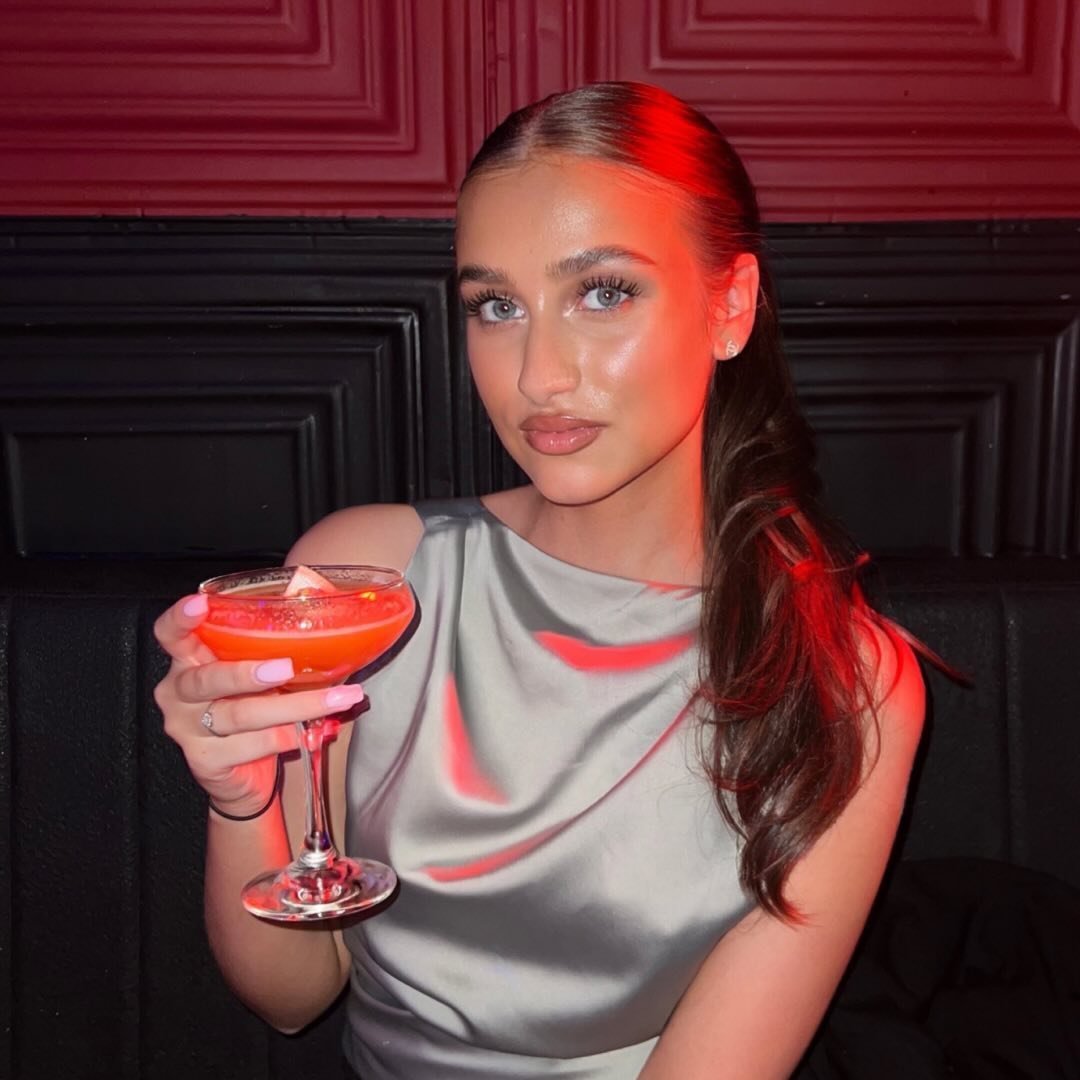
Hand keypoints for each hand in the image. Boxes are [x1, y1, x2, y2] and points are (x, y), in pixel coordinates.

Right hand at [153, 593, 364, 816]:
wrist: (244, 774)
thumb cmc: (254, 708)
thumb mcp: (259, 672)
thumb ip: (272, 644)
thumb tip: (322, 603)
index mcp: (189, 660)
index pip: (169, 634)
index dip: (179, 619)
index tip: (200, 604)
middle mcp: (180, 694)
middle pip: (206, 679)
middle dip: (247, 673)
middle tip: (286, 668)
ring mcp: (189, 730)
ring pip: (239, 715)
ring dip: (292, 707)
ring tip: (332, 700)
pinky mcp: (206, 761)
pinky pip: (249, 747)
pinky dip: (285, 738)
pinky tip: (311, 734)